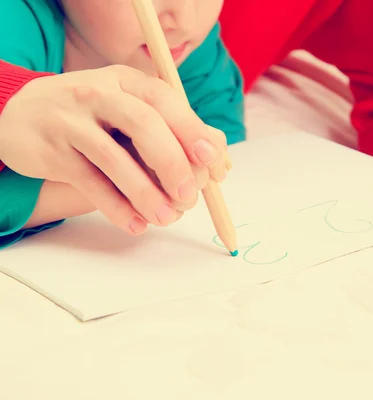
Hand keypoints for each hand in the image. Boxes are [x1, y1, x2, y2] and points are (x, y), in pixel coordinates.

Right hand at [0, 64, 228, 234]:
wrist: (18, 114)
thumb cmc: (94, 118)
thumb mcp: (130, 110)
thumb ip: (172, 130)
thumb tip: (219, 164)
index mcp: (127, 81)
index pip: (166, 101)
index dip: (193, 132)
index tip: (213, 163)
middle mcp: (99, 94)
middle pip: (143, 124)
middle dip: (172, 164)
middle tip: (189, 197)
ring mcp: (72, 121)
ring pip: (113, 158)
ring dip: (145, 193)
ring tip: (165, 218)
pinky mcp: (52, 151)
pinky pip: (89, 182)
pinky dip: (116, 207)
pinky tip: (136, 224)